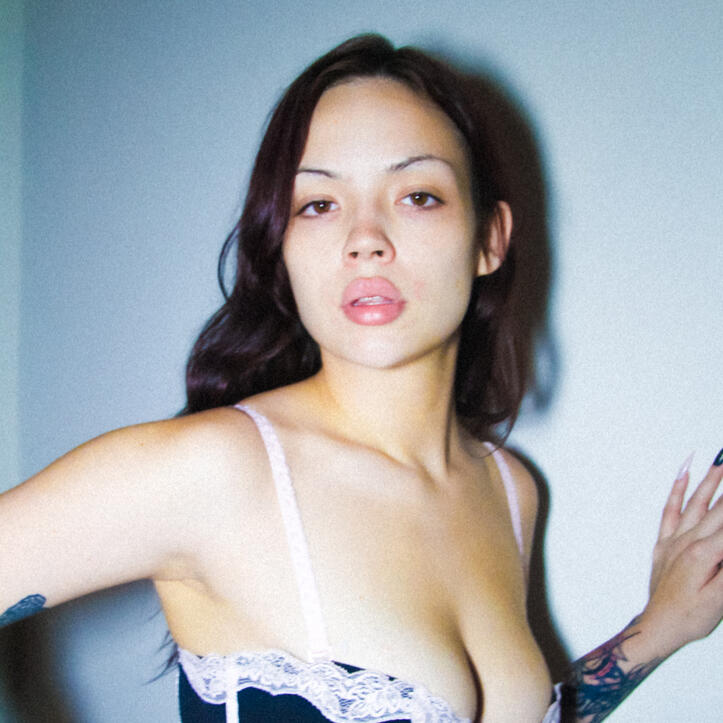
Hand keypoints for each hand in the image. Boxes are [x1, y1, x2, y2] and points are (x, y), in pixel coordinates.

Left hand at [640, 449, 722, 656]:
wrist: (659, 626)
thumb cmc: (692, 617)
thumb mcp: (722, 598)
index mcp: (705, 554)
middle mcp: (688, 541)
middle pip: (717, 509)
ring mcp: (674, 540)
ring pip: (695, 504)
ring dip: (709, 481)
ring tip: (720, 462)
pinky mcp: (664, 543)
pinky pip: (670, 511)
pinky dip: (676, 491)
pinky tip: (683, 475)